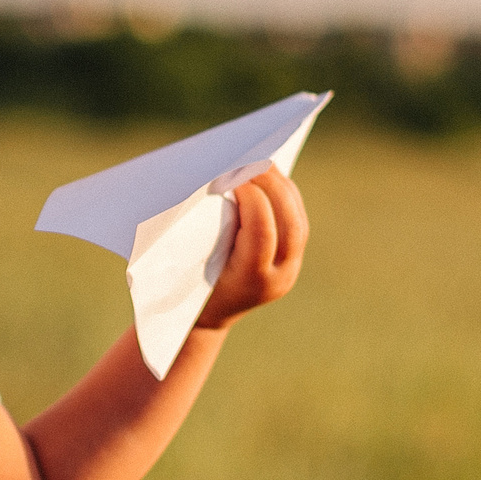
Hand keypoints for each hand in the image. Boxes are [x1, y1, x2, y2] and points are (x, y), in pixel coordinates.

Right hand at [195, 168, 307, 329]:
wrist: (201, 321)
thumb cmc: (182, 287)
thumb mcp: (186, 263)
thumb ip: (202, 231)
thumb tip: (215, 183)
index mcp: (251, 281)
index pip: (262, 231)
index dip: (252, 198)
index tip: (232, 174)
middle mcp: (278, 277)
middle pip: (290, 224)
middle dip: (273, 186)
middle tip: (253, 158)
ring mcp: (289, 270)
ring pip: (298, 221)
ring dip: (282, 188)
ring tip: (261, 161)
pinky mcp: (291, 259)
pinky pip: (297, 221)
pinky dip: (284, 196)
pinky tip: (267, 177)